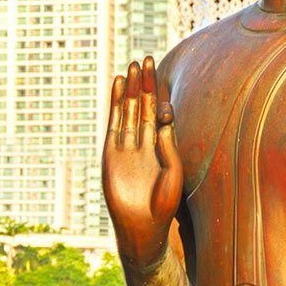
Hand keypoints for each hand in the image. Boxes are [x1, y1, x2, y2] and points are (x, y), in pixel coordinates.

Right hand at [99, 59, 181, 257]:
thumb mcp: (173, 172)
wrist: (142, 226)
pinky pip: (114, 124)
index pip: (159, 112)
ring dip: (130, 90)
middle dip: (144, 84)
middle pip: (144, 106)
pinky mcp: (112, 153)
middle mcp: (144, 142)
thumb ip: (170, 146)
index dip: (158, 92)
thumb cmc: (163, 204)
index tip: (158, 71)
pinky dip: (116, 105)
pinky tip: (118, 88)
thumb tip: (166, 119)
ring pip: (129, 111)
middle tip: (145, 58)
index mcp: (162, 146)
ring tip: (132, 67)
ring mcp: (127, 146)